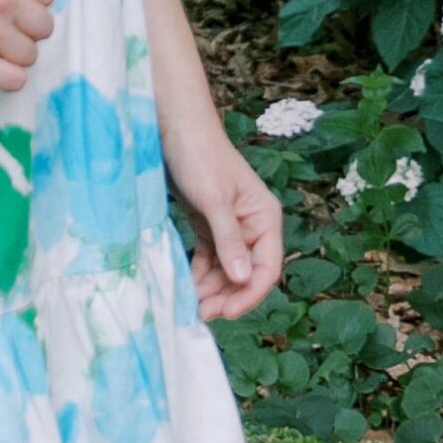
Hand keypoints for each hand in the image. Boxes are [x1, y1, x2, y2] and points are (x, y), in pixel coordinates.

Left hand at [170, 131, 282, 325]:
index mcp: (265, 219)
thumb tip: (242, 279)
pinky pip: (210, 259)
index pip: (266, 268)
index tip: (225, 312)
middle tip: (200, 313)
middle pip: (246, 274)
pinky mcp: (209, 226)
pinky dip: (200, 274)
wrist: (176, 129)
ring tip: (190, 304)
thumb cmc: (200, 157)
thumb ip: (229, 241)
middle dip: (227, 296)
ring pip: (226, 270)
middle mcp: (252, 226)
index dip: (249, 294)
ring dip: (212, 289)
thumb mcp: (214, 200)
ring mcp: (230, 227)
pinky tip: (188, 286)